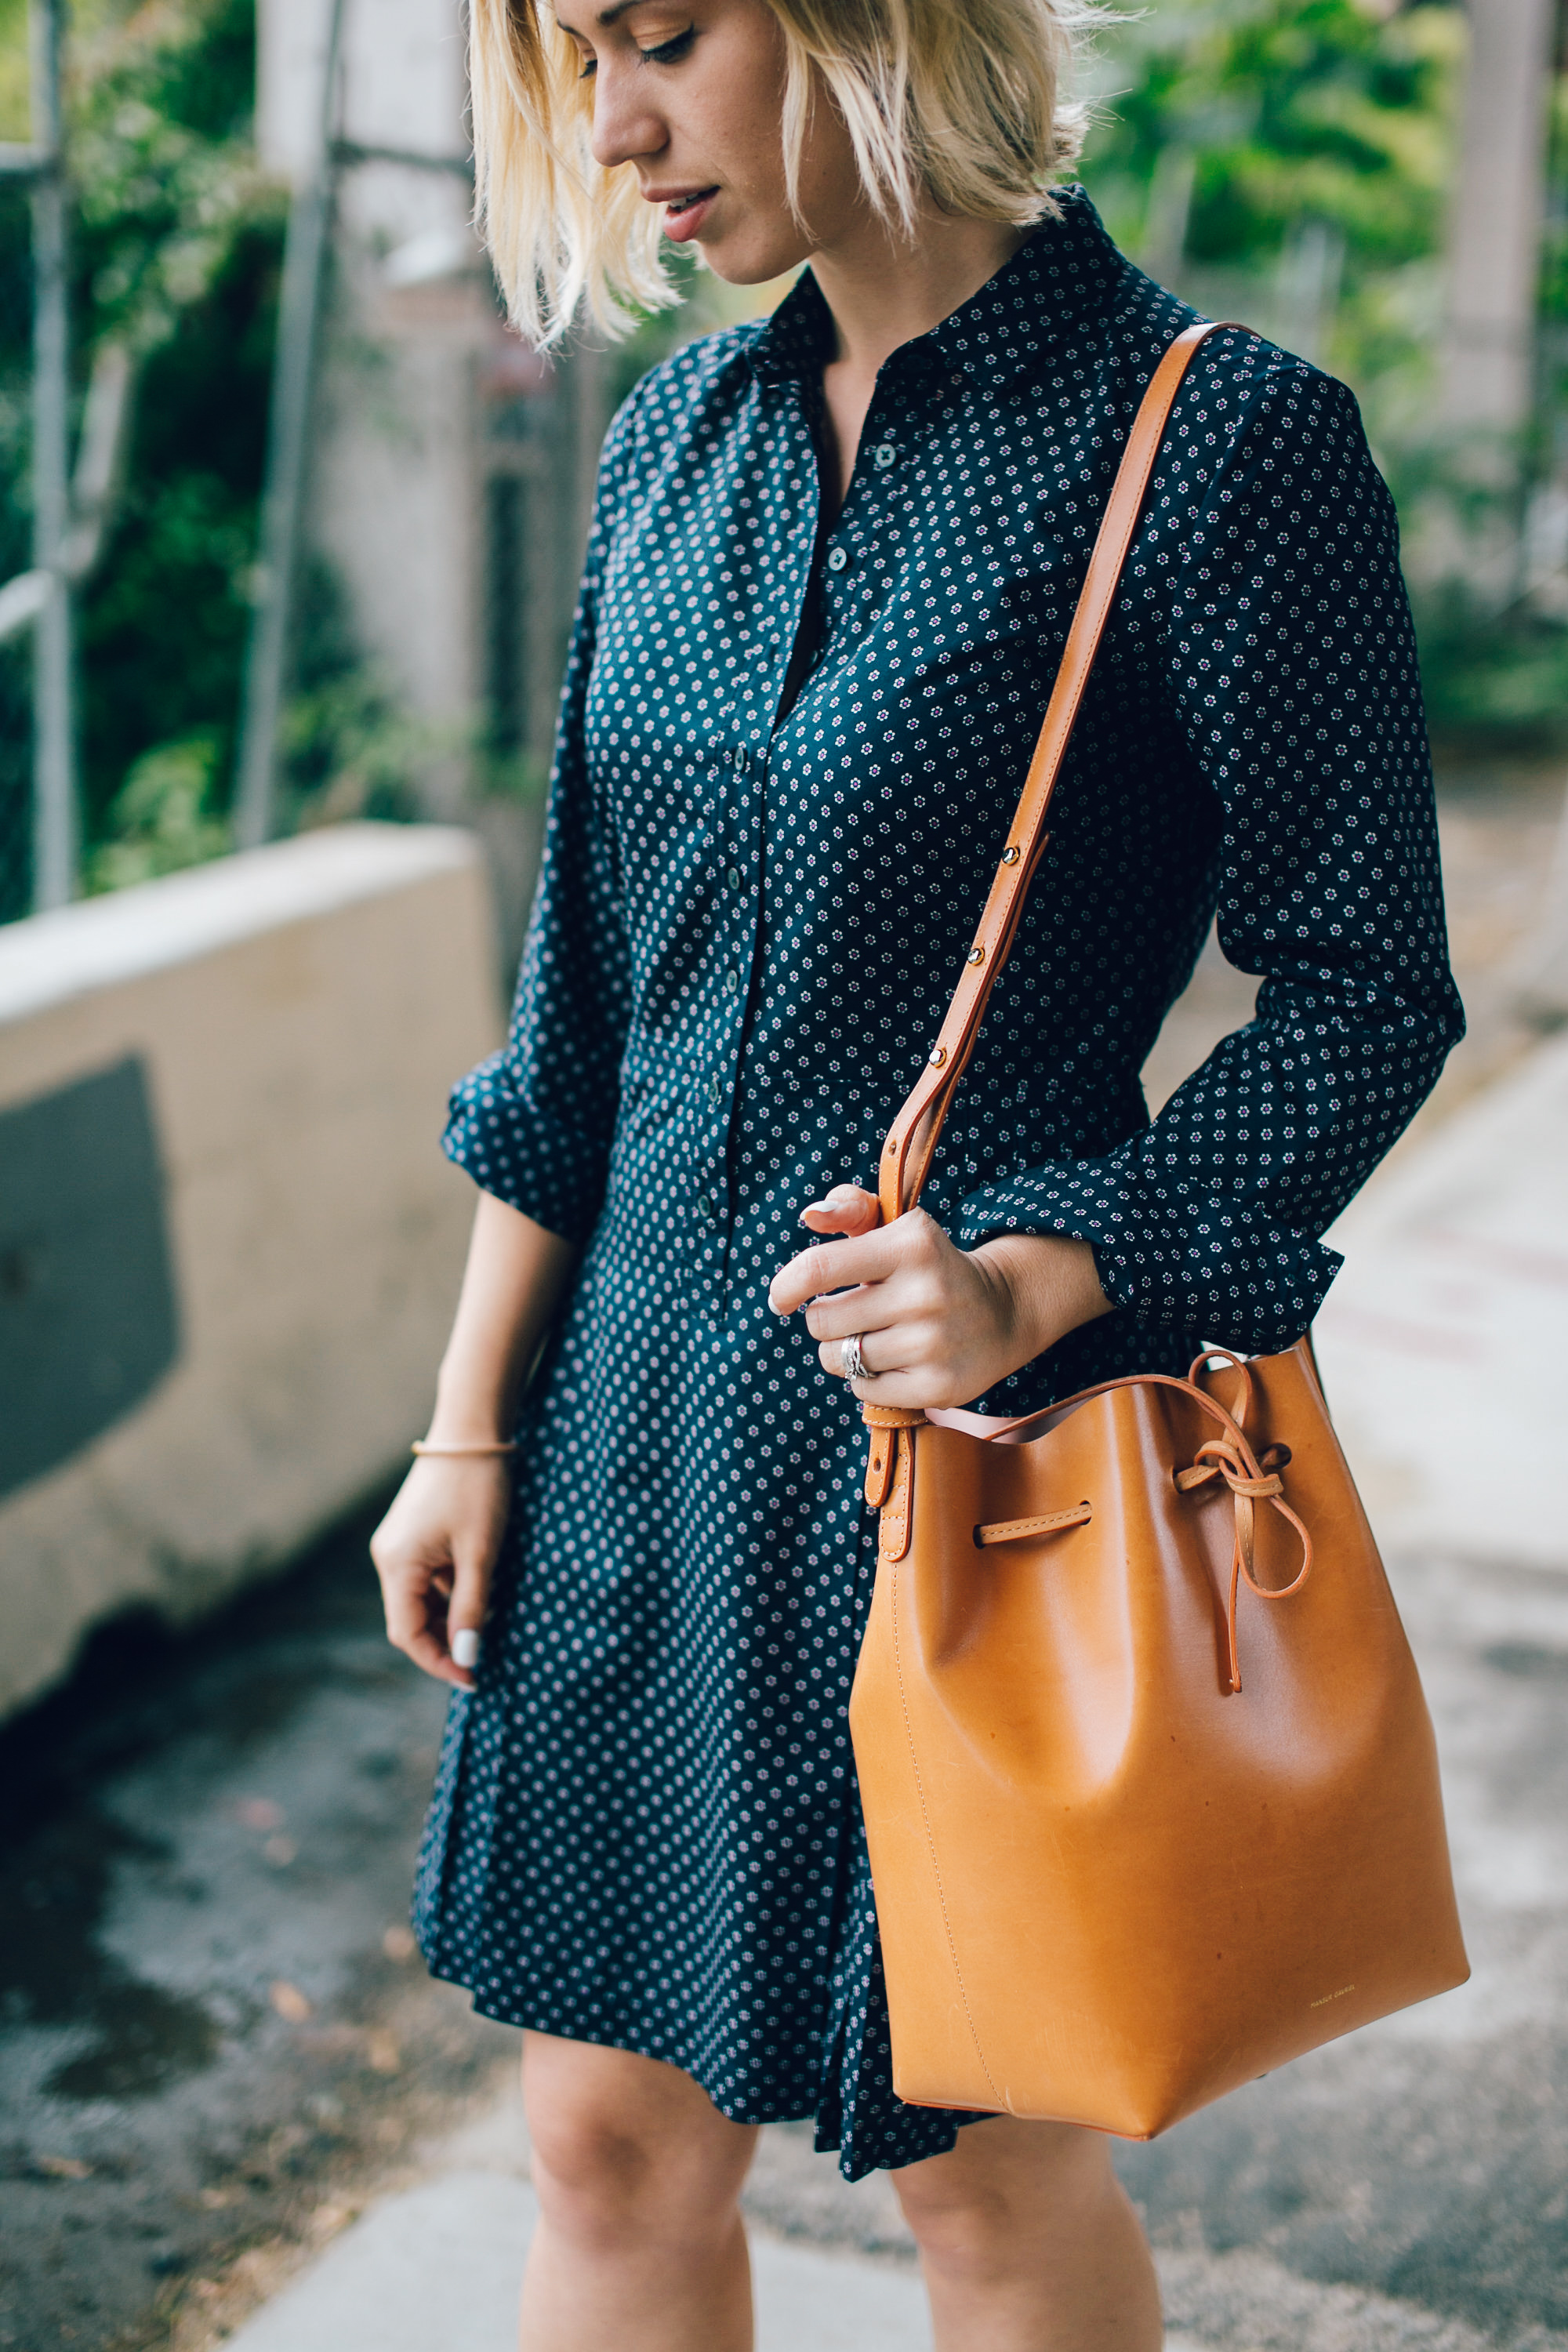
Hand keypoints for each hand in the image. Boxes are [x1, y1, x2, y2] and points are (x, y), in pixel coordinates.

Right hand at [369, 1454, 512, 1689]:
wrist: (472, 1431)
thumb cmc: (478, 1489)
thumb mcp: (480, 1553)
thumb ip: (471, 1608)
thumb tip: (467, 1656)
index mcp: (397, 1564)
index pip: (408, 1634)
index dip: (438, 1661)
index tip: (474, 1678)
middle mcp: (387, 1557)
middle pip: (410, 1619)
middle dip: (444, 1641)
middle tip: (485, 1656)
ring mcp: (397, 1545)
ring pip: (419, 1599)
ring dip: (449, 1616)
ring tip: (489, 1621)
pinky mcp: (412, 1534)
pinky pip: (426, 1577)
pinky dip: (449, 1591)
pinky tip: (479, 1589)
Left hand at [767, 1184, 1112, 1410]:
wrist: (1002, 1311)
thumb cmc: (928, 1265)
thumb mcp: (897, 1227)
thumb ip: (850, 1208)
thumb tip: (811, 1216)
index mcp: (911, 1243)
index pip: (821, 1268)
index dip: (787, 1286)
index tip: (781, 1299)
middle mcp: (926, 1292)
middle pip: (822, 1321)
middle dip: (825, 1319)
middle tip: (854, 1312)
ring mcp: (934, 1343)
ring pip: (839, 1359)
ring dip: (843, 1351)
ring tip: (873, 1336)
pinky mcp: (940, 1386)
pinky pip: (864, 1389)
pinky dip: (867, 1378)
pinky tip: (895, 1360)